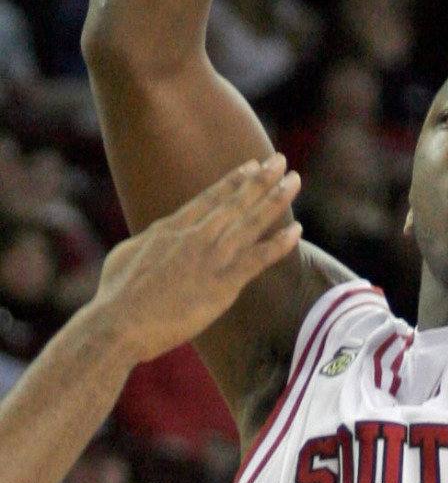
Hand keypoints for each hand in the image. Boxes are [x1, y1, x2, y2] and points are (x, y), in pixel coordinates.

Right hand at [93, 155, 302, 365]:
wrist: (119, 323)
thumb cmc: (115, 295)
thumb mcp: (126, 254)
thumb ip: (149, 240)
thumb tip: (157, 232)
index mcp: (170, 228)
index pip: (209, 198)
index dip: (233, 181)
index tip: (251, 166)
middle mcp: (195, 236)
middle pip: (235, 202)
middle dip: (261, 179)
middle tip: (280, 160)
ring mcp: (211, 258)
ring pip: (251, 222)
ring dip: (275, 199)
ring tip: (295, 179)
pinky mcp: (224, 283)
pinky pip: (259, 259)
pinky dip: (279, 243)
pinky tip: (297, 229)